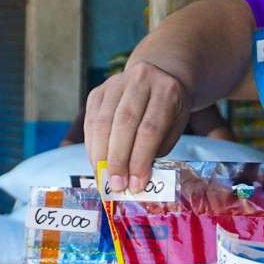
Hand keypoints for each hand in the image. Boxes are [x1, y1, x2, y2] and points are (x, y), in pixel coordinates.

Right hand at [85, 61, 190, 192]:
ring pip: (102, 122)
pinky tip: (97, 163)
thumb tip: (134, 179)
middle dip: (118, 159)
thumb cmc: (169, 111)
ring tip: (104, 178)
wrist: (159, 77)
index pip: (150, 128)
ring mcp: (116, 83)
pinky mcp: (98, 91)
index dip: (140, 159)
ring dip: (101, 155)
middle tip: (116, 185)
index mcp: (167, 90)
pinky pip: (90, 121)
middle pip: (124, 123)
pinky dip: (92, 146)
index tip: (136, 184)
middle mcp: (140, 80)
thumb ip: (156, 150)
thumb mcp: (173, 127)